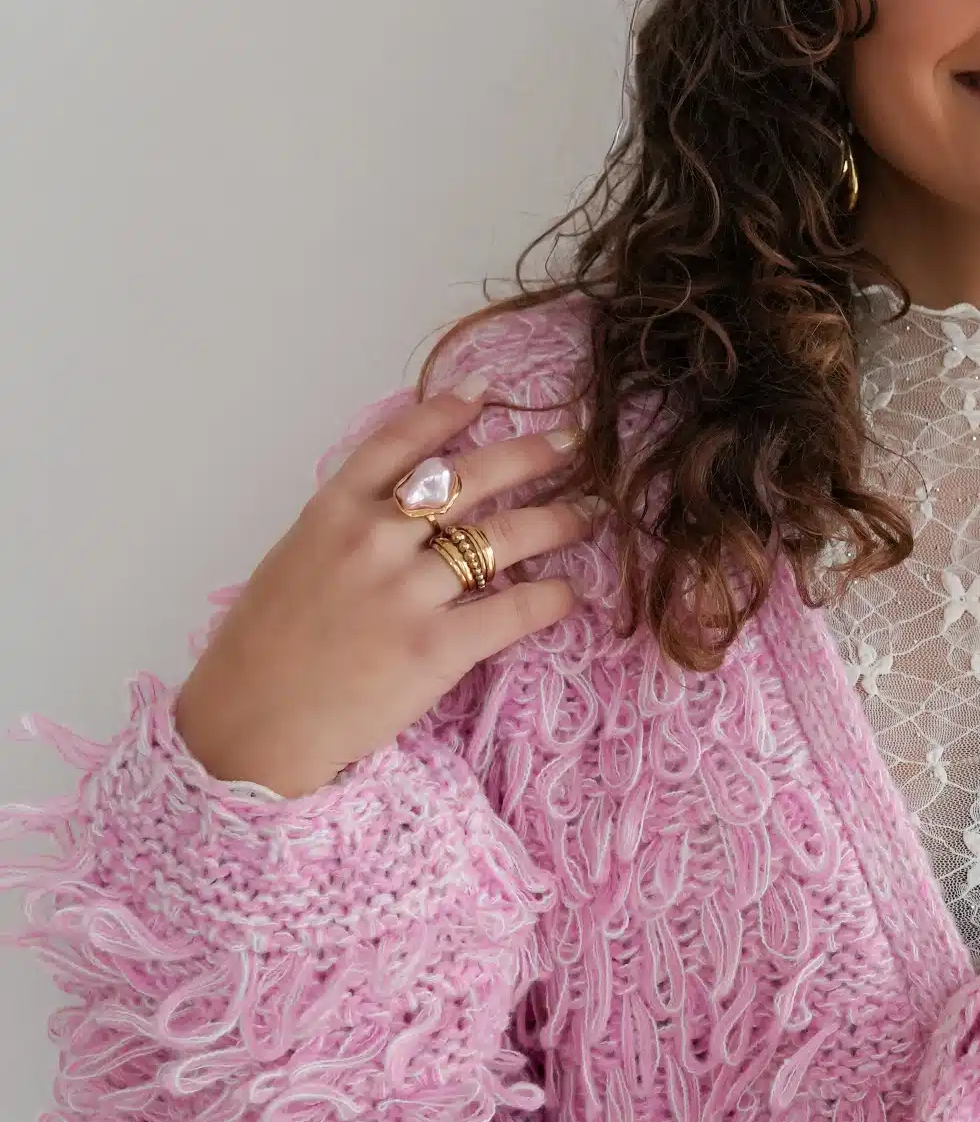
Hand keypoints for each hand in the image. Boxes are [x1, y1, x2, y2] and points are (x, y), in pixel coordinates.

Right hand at [172, 390, 594, 797]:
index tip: (486, 394)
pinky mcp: (436, 648)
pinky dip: (552, 599)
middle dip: (530, 454)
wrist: (249, 727)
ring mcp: (407, 592)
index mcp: (332, 513)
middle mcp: (374, 539)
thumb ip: (342, 530)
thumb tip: (394, 510)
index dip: (447, 412)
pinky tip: (571, 595)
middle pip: (469, 478)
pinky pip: (514, 610)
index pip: (399, 443)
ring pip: (505, 537)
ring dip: (556, 520)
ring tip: (589, 513)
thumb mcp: (291, 563)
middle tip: (572, 444)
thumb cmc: (259, 653)